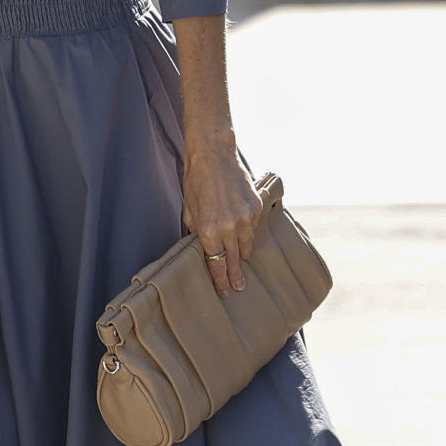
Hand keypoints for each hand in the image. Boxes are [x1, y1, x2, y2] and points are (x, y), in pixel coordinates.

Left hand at [183, 145, 262, 298]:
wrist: (214, 154)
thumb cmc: (196, 180)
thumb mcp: (189, 209)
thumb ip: (196, 230)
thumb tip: (203, 246)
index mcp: (208, 230)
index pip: (216, 264)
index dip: (221, 280)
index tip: (225, 292)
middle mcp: (229, 227)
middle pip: (234, 260)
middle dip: (235, 275)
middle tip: (239, 288)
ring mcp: (246, 217)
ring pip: (247, 245)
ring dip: (243, 254)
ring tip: (242, 263)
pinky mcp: (256, 206)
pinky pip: (253, 226)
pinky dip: (248, 230)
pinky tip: (243, 230)